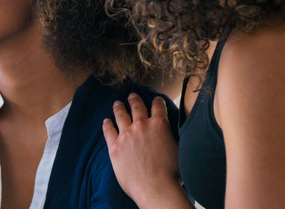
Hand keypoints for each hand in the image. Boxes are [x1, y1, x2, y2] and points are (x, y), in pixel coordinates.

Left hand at [103, 94, 191, 208]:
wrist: (156, 188)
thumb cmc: (171, 174)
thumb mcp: (178, 149)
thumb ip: (172, 136)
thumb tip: (171, 132)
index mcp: (159, 125)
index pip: (158, 106)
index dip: (157, 102)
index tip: (155, 100)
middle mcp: (142, 125)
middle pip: (137, 106)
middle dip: (134, 100)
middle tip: (132, 96)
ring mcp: (126, 135)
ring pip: (121, 115)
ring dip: (119, 108)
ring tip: (117, 104)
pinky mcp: (115, 147)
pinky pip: (108, 131)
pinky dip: (107, 124)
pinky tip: (106, 121)